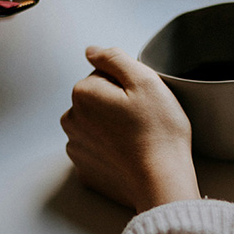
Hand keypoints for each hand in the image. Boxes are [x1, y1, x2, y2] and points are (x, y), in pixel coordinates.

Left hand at [61, 46, 200, 211]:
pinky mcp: (85, 171)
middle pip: (97, 100)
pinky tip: (130, 156)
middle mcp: (71, 120)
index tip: (142, 100)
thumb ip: (114, 58)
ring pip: (97, 125)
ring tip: (138, 139)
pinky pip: (98, 151)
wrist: (162, 182)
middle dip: (117, 105)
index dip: (128, 84)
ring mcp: (76, 148)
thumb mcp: (144, 80)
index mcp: (83, 93)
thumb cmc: (158, 132)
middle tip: (143, 119)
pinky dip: (111, 151)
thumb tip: (91, 50)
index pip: (104, 74)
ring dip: (113, 128)